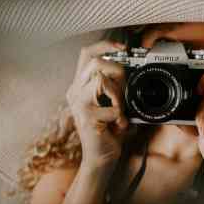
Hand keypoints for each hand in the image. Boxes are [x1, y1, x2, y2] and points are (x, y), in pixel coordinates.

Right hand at [65, 39, 129, 168]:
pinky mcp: (86, 117)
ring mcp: (78, 104)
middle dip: (117, 72)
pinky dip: (122, 116)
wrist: (101, 158)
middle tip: (124, 91)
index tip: (122, 47)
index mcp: (79, 85)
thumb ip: (115, 85)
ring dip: (119, 95)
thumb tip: (129, 68)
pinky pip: (112, 107)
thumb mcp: (112, 103)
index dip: (104, 45)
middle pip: (95, 63)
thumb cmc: (108, 131)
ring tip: (120, 110)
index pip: (86, 54)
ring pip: (102, 80)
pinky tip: (119, 125)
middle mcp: (74, 92)